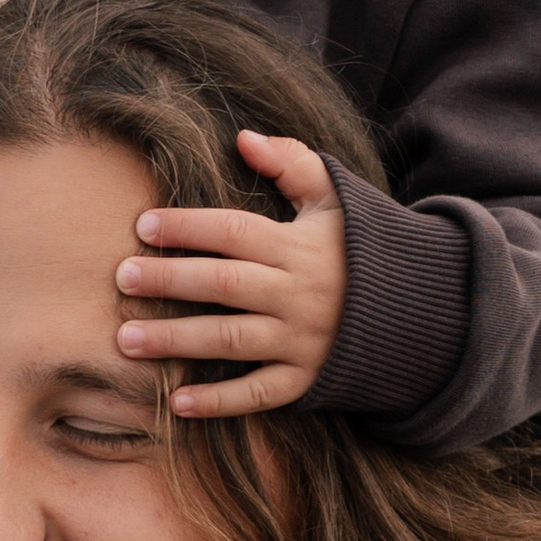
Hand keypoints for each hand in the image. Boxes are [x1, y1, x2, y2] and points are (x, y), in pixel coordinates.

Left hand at [114, 130, 348, 416]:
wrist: (419, 308)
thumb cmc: (361, 247)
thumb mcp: (337, 198)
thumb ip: (292, 163)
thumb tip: (243, 138)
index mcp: (299, 247)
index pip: (234, 232)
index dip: (188, 227)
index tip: (143, 226)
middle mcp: (297, 294)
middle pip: (223, 285)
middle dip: (169, 281)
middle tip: (121, 279)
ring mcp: (301, 340)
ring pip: (230, 340)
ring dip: (175, 341)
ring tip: (125, 339)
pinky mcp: (306, 379)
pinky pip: (259, 394)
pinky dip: (220, 402)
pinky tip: (178, 403)